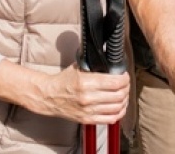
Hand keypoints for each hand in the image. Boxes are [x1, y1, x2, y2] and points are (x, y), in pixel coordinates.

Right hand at [0, 61, 128, 124]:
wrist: (48, 97)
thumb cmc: (63, 80)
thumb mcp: (78, 66)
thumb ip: (94, 62)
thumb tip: (109, 55)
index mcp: (86, 82)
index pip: (115, 82)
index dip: (124, 79)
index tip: (124, 75)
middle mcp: (88, 98)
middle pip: (119, 95)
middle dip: (126, 88)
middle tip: (125, 83)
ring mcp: (88, 110)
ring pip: (117, 107)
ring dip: (125, 100)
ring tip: (124, 94)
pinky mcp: (87, 119)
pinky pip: (111, 119)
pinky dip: (119, 112)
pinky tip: (119, 107)